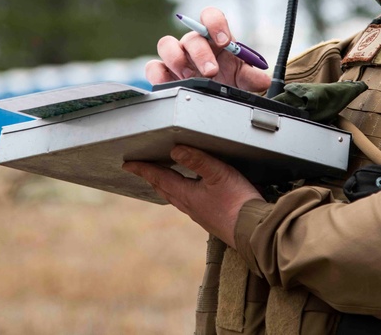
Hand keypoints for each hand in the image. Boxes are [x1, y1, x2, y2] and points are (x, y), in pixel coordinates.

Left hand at [122, 145, 262, 247]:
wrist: (252, 231)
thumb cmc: (237, 203)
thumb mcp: (218, 174)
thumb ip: (197, 160)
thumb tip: (175, 149)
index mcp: (186, 194)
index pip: (159, 177)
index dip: (143, 169)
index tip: (128, 165)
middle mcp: (189, 206)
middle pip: (164, 189)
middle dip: (152, 178)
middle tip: (141, 170)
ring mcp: (199, 214)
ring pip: (175, 198)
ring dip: (165, 186)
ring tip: (161, 180)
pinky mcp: (211, 219)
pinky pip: (188, 204)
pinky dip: (181, 195)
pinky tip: (191, 195)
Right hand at [145, 7, 271, 91]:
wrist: (216, 96)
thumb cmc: (228, 78)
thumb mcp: (243, 77)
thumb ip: (251, 76)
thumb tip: (262, 79)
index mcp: (214, 36)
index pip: (210, 16)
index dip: (215, 24)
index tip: (224, 41)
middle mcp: (193, 43)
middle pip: (191, 36)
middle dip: (201, 53)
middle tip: (211, 71)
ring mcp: (176, 56)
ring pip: (166, 44)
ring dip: (177, 59)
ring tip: (189, 76)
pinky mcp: (163, 72)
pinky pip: (153, 67)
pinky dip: (158, 74)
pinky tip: (170, 83)